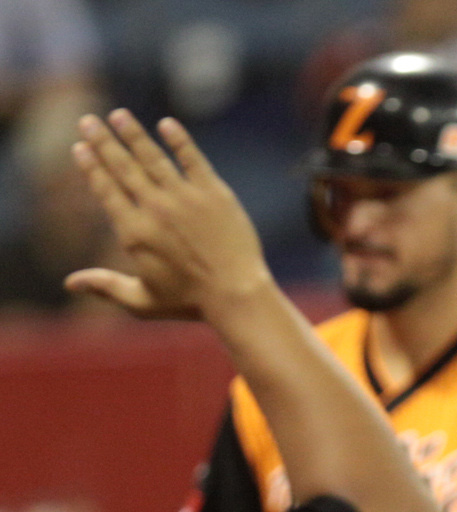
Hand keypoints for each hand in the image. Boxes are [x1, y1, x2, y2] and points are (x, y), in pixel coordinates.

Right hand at [65, 110, 271, 319]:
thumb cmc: (191, 302)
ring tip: (119, 115)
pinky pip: (193, 160)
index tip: (80, 148)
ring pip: (153, 158)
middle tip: (88, 120)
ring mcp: (185, 198)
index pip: (106, 190)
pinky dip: (180, 141)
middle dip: (103, 141)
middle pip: (123, 167)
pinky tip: (167, 124)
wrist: (238, 296)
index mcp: (134, 232)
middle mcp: (155, 209)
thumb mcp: (143, 301)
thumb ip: (105, 287)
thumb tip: (69, 283)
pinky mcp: (214, 194)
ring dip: (134, 134)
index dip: (91, 167)